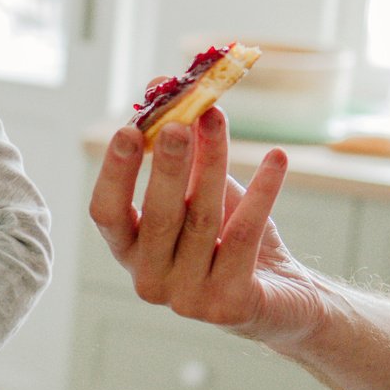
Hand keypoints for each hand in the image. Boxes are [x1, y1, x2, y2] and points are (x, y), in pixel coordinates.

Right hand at [92, 105, 327, 350]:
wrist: (282, 296)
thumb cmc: (230, 235)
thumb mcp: (200, 189)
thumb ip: (178, 146)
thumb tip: (161, 85)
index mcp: (130, 251)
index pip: (107, 213)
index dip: (115, 174)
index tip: (129, 131)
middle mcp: (150, 280)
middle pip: (159, 216)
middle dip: (168, 166)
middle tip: (179, 124)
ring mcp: (188, 299)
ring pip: (203, 220)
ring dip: (214, 164)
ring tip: (219, 120)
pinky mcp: (230, 304)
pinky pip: (245, 236)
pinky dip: (263, 191)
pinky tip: (276, 157)